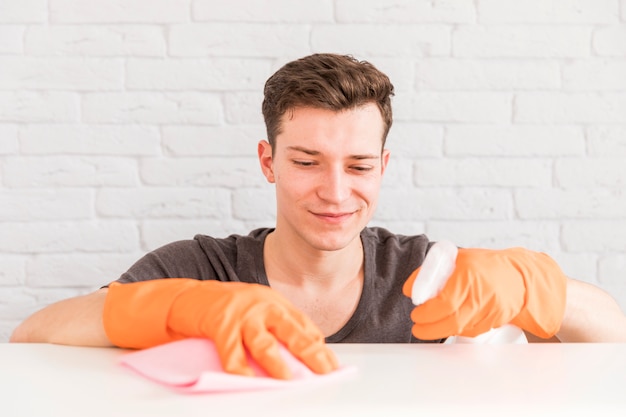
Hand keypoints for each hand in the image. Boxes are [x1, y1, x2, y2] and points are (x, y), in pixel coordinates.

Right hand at [103, 279, 337, 379]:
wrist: (188, 298)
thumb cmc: (225, 310)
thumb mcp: (256, 313)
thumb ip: (276, 329)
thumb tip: (303, 357)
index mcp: (274, 302)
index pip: (303, 326)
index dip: (319, 347)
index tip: (331, 365)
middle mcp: (262, 305)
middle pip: (292, 331)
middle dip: (311, 353)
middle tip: (325, 370)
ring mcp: (241, 313)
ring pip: (264, 342)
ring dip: (278, 363)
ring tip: (289, 379)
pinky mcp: (220, 323)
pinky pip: (231, 351)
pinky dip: (239, 369)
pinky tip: (246, 381)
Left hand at [403, 247, 566, 339]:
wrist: (518, 276)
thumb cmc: (483, 265)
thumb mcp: (455, 259)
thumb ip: (430, 272)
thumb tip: (410, 290)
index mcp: (468, 275)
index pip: (445, 302)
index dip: (427, 313)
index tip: (416, 314)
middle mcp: (481, 294)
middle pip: (452, 320)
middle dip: (430, 328)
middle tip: (417, 326)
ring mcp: (491, 309)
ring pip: (461, 328)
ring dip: (441, 330)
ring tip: (429, 326)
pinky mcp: (496, 320)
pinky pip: (472, 331)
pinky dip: (458, 330)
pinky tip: (450, 324)